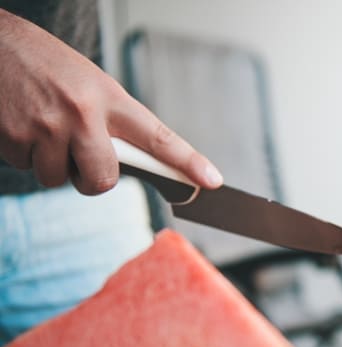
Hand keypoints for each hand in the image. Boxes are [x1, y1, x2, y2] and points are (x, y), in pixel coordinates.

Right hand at [0, 9, 221, 194]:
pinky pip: (26, 168)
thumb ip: (110, 119)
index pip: (157, 136)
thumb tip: (127, 160)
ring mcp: (47, 128)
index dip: (187, 162)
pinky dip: (22, 153)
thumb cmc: (41, 61)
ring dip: (51, 163)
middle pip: (103, 180)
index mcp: (108, 97)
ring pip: (59, 179)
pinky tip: (18, 122)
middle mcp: (83, 114)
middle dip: (91, 178)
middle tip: (79, 156)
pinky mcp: (14, 139)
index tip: (211, 180)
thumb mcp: (88, 81)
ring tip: (40, 125)